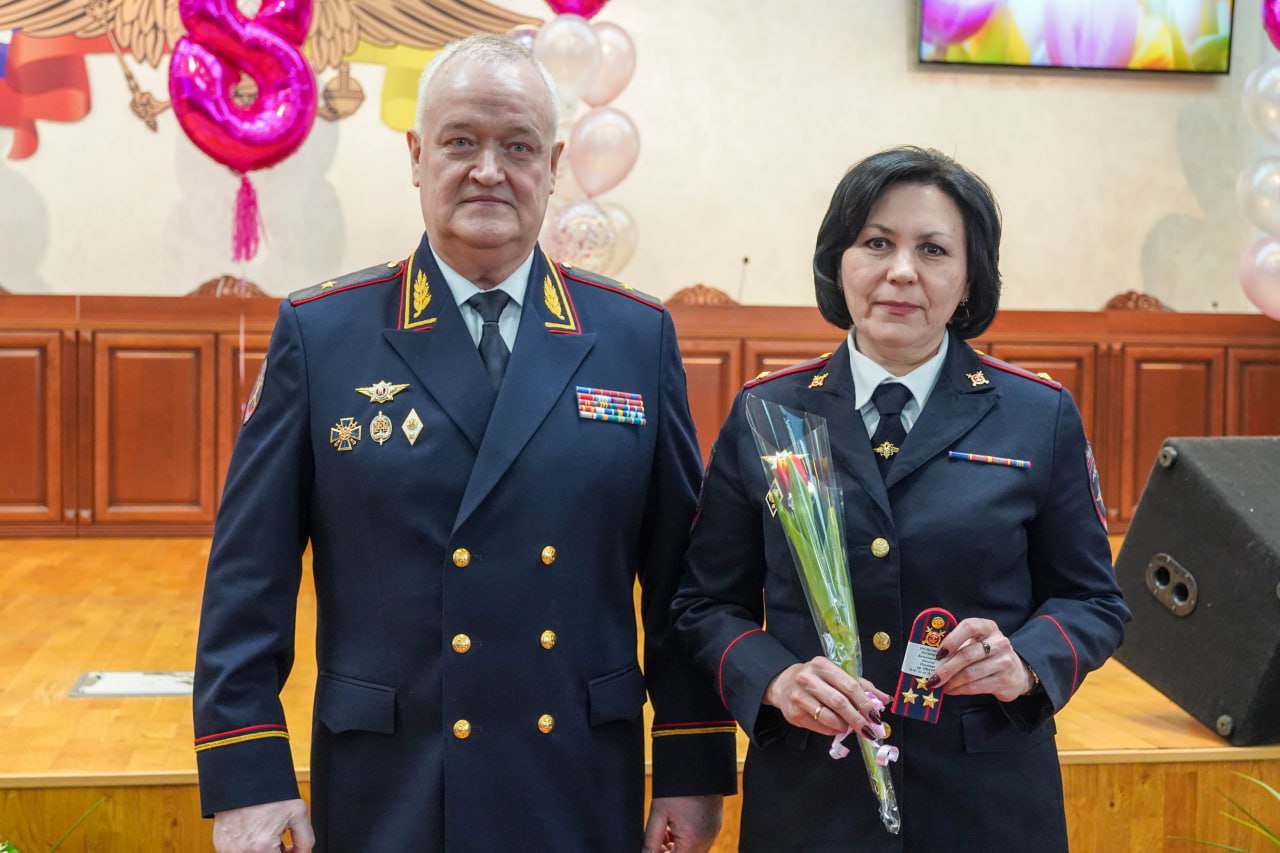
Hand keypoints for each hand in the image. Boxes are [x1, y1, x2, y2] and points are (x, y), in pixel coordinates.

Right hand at [213, 798, 313, 852]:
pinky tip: (254, 831)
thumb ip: (305, 840)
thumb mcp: (297, 813)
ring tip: (266, 832)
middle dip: (275, 852)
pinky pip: (239, 851)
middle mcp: (241, 852)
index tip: (289, 848)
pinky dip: (249, 847)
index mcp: (261, 848)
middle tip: (281, 840)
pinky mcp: (221, 845)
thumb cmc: (267, 794)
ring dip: (262, 850)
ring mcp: (228, 850)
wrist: (241, 781)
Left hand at [642, 795, 722, 852]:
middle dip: (669, 852)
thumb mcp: (659, 813)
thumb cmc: (678, 787)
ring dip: (677, 846)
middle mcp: (707, 840)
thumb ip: (651, 840)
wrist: (699, 764)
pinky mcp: (714, 824)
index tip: (651, 848)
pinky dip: (686, 838)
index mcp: (693, 841)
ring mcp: (713, 832)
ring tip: (664, 831)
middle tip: (655, 841)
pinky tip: (674, 825)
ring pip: (692, 850)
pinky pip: (699, 840)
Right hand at [762, 657, 891, 740]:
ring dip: (845, 727)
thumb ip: (861, 686)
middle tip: (869, 730)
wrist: (783, 684)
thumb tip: (885, 699)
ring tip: (851, 729)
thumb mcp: (836, 675)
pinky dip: (832, 731)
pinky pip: (818, 726)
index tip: (876, 716)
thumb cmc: (816, 679)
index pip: (849, 685)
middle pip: (839, 702)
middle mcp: (808, 679)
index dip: (865, 703)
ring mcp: (798, 696)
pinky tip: (838, 729)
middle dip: (857, 719)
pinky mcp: (793, 713)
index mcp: (822, 665)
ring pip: (828, 717)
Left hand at [926, 617, 1034, 701]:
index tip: (938, 653)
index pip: (968, 627)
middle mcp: (999, 642)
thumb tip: (930, 657)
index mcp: (988, 627)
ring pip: (970, 673)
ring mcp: (1004, 662)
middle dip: (945, 669)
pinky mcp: (1005, 680)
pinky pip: (976, 686)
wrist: (1017, 672)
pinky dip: (960, 690)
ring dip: (951, 682)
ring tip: (940, 685)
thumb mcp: (977, 643)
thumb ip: (958, 645)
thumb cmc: (988, 655)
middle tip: (931, 678)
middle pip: (966, 655)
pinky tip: (951, 690)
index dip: (951, 639)